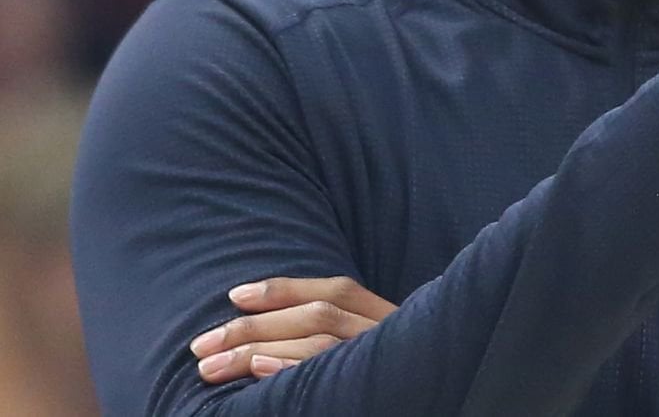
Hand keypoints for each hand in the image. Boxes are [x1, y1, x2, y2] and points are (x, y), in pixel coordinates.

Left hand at [190, 276, 396, 382]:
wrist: (422, 403)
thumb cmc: (387, 383)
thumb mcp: (370, 348)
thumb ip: (338, 332)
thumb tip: (271, 330)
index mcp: (386, 316)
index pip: (336, 290)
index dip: (284, 289)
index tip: (234, 296)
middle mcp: (385, 332)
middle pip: (318, 314)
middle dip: (255, 326)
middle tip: (202, 346)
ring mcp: (379, 360)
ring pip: (317, 340)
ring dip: (258, 350)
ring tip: (212, 367)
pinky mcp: (368, 389)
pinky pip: (329, 375)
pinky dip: (291, 368)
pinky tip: (259, 372)